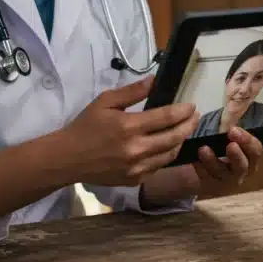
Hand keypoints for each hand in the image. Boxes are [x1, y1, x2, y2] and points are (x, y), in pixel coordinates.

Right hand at [61, 76, 197, 186]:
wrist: (67, 159)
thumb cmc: (85, 127)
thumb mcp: (105, 102)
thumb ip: (132, 92)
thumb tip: (154, 81)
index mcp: (129, 126)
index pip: (166, 117)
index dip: (183, 111)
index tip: (191, 106)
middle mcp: (136, 149)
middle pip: (174, 137)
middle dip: (189, 125)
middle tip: (195, 117)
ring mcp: (136, 168)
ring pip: (169, 155)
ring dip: (180, 141)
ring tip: (183, 130)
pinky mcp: (134, 181)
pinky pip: (157, 167)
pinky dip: (165, 156)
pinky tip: (165, 147)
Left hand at [190, 126, 262, 197]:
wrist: (193, 170)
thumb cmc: (214, 148)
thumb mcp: (225, 134)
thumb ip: (235, 123)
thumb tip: (238, 99)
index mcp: (254, 148)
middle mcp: (250, 162)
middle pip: (257, 153)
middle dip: (248, 143)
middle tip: (235, 132)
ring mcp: (236, 174)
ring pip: (240, 166)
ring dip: (233, 155)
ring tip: (222, 145)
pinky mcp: (220, 182)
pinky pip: (216, 172)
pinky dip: (209, 161)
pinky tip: (203, 151)